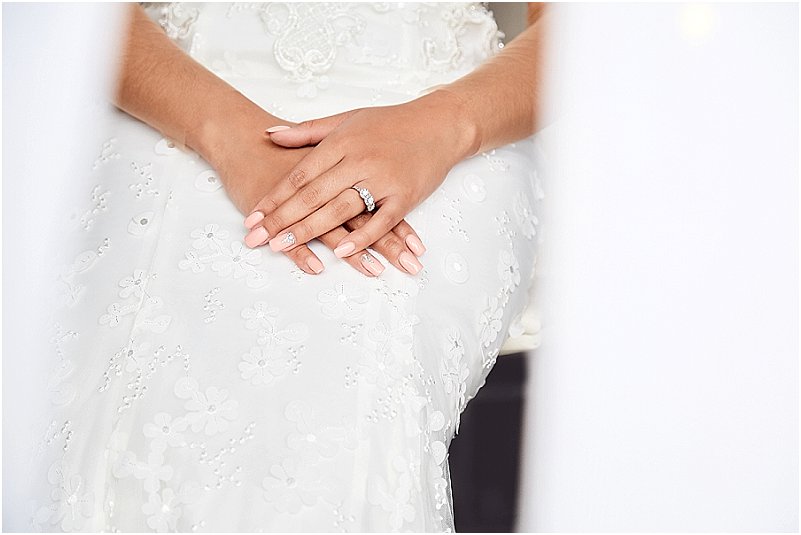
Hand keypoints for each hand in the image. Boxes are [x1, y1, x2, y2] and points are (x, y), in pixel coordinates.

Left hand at [207, 111, 422, 276]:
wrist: (439, 124)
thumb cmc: (391, 123)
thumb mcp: (346, 119)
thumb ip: (307, 131)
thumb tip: (269, 134)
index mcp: (342, 142)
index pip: (300, 175)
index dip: (274, 197)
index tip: (253, 216)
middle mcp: (359, 160)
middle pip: (312, 195)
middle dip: (281, 219)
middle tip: (256, 238)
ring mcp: (383, 179)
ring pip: (339, 209)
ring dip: (308, 230)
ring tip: (281, 246)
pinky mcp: (405, 196)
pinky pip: (381, 222)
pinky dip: (363, 238)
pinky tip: (343, 253)